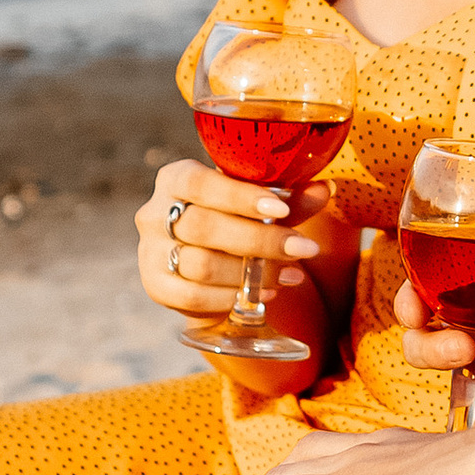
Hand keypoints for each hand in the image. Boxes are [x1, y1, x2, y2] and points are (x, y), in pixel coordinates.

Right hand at [135, 159, 322, 328]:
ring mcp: (149, 251)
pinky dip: (230, 297)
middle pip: (203, 227)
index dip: (240, 197)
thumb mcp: (262, 206)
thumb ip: (290, 200)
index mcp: (176, 178)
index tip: (281, 209)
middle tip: (302, 249)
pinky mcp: (155, 286)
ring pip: (200, 265)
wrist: (208, 260)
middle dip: (259, 241)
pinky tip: (260, 294)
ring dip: (251, 273)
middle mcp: (155, 212)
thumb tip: (324, 189)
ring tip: (290, 274)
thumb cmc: (236, 219)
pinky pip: (191, 297)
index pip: (201, 183)